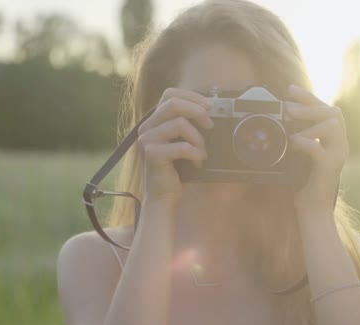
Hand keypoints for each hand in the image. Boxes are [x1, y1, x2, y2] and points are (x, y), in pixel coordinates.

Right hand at [137, 88, 214, 202]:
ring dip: (198, 139)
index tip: (209, 106)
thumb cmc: (178, 169)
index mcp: (154, 120)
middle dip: (198, 111)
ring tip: (202, 152)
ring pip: (179, 124)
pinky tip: (198, 163)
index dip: (191, 96)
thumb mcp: (184, 141)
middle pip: (173, 103)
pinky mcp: (152, 154)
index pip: (170, 93)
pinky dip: (195, 153)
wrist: (164, 195)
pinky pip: (182, 146)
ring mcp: (147, 140)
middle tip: (210, 125)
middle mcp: (147, 127)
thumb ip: (190, 124)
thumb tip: (212, 110)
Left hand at [286, 84, 347, 212]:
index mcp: (333, 140)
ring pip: (332, 125)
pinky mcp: (330, 168)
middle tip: (287, 106)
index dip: (309, 97)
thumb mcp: (299, 157)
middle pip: (333, 112)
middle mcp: (340, 145)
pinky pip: (320, 149)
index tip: (290, 89)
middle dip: (310, 104)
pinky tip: (293, 143)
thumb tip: (278, 124)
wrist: (313, 211)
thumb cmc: (304, 185)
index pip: (326, 109)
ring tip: (290, 127)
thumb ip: (296, 139)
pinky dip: (305, 142)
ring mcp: (337, 156)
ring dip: (309, 122)